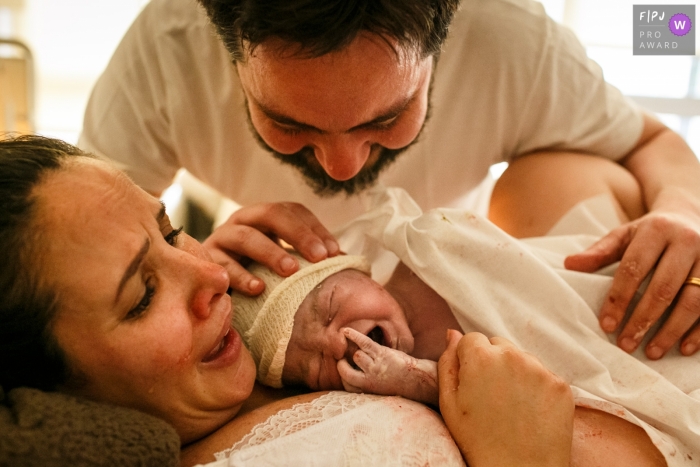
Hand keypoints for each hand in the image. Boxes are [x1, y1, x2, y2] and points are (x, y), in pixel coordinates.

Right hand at [202, 202, 338, 294]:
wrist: (209, 285)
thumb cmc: (256, 272)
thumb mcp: (282, 260)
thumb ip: (307, 257)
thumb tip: (344, 261)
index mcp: (265, 217)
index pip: (293, 210)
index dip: (314, 227)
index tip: (333, 251)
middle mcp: (243, 220)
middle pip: (271, 214)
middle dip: (297, 233)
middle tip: (318, 257)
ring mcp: (222, 238)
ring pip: (245, 236)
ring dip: (270, 252)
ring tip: (290, 271)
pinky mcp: (206, 260)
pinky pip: (222, 265)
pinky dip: (241, 276)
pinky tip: (258, 289)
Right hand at [337, 328, 437, 404]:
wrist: (416, 379)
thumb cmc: (396, 382)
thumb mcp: (377, 389)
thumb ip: (364, 383)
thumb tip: (349, 375)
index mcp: (367, 390)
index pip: (346, 385)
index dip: (343, 377)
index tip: (345, 372)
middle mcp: (369, 380)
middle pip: (345, 371)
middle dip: (342, 365)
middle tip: (343, 360)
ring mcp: (375, 366)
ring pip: (356, 355)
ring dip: (356, 350)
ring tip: (356, 348)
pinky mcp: (382, 353)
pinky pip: (363, 342)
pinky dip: (353, 335)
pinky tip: (345, 331)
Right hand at [438, 330, 572, 466]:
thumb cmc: (478, 441)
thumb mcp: (449, 403)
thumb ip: (447, 363)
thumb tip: (452, 333)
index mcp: (481, 358)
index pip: (472, 339)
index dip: (468, 359)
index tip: (472, 382)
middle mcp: (513, 356)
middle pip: (498, 344)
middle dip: (492, 361)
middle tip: (491, 394)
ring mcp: (540, 369)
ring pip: (522, 358)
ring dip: (515, 372)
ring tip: (511, 405)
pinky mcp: (561, 385)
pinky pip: (543, 374)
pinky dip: (536, 387)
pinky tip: (529, 411)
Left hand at [565, 191, 699, 359]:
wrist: (690, 215)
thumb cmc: (649, 232)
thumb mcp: (623, 235)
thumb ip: (599, 252)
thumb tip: (569, 264)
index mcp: (656, 230)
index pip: (633, 269)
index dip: (619, 299)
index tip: (607, 325)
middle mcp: (686, 242)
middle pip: (663, 288)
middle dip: (643, 320)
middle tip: (626, 345)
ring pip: (693, 300)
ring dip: (672, 330)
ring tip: (652, 352)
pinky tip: (684, 349)